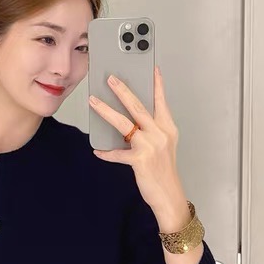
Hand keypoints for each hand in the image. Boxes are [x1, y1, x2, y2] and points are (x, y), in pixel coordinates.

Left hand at [89, 66, 188, 226]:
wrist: (169, 196)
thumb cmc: (164, 170)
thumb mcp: (164, 145)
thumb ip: (150, 129)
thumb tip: (129, 117)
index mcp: (167, 128)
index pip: (161, 101)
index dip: (157, 84)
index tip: (153, 68)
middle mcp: (160, 134)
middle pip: (138, 107)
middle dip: (123, 90)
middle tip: (111, 78)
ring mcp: (150, 146)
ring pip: (124, 123)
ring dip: (106, 111)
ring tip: (94, 101)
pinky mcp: (139, 160)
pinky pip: (117, 153)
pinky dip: (106, 152)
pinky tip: (98, 150)